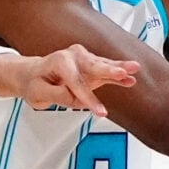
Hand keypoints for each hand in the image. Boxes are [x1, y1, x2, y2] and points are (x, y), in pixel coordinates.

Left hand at [0, 44, 138, 115]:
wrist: (33, 74)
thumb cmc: (35, 83)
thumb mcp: (38, 93)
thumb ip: (57, 95)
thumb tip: (76, 98)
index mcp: (59, 61)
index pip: (76, 82)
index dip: (89, 98)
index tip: (100, 112)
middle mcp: (73, 56)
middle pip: (93, 65)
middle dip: (109, 70)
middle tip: (122, 73)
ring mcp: (83, 60)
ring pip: (103, 65)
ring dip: (120, 68)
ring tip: (134, 69)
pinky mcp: (91, 66)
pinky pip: (106, 71)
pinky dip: (119, 75)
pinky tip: (131, 77)